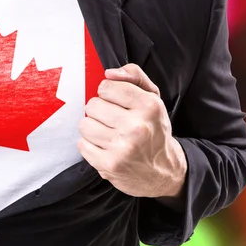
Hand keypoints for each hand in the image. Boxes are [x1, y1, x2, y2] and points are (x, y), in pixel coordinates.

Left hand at [76, 64, 186, 198]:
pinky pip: (82, 144)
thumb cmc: (153, 130)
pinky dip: (90, 145)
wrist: (163, 172)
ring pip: (84, 124)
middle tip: (112, 120)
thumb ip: (134, 77)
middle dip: (99, 111)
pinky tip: (105, 147)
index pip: (107, 87)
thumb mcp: (153, 99)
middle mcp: (136, 127)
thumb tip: (109, 73)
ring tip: (107, 133)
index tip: (116, 102)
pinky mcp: (108, 164)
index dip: (107, 93)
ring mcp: (122, 147)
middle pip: (92, 105)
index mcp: (149, 106)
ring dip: (92, 128)